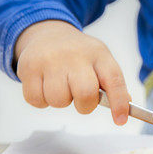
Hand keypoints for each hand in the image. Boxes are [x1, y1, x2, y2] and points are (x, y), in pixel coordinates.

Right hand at [14, 20, 130, 124]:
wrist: (48, 33)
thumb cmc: (79, 55)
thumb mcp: (100, 60)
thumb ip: (112, 84)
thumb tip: (123, 109)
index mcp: (99, 54)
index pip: (114, 80)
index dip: (119, 103)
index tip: (120, 120)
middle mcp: (76, 55)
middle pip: (85, 93)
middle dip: (85, 106)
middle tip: (80, 100)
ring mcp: (50, 60)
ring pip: (58, 100)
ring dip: (61, 102)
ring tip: (61, 88)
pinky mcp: (29, 67)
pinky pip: (36, 100)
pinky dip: (41, 101)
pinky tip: (45, 87)